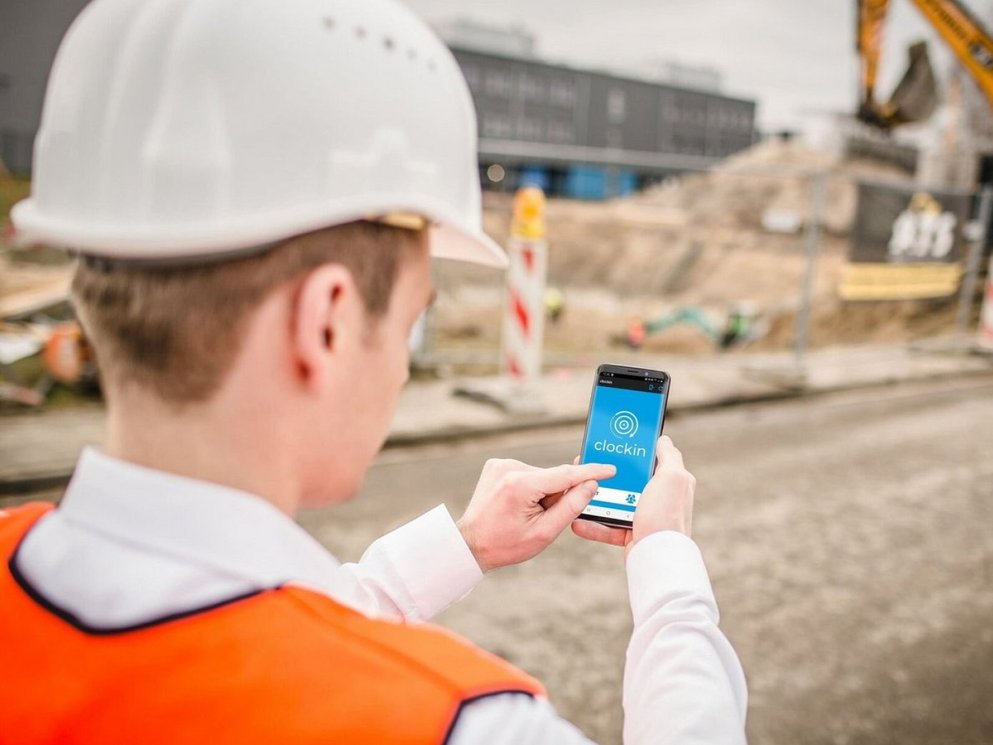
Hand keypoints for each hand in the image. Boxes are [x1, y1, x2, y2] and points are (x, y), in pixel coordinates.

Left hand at [458, 458, 615, 571]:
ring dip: (543, 492)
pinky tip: (517, 505)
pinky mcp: (498, 464)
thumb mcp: (543, 533)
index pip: (565, 474)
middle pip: (553, 477)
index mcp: (521, 484)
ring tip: (524, 515)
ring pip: (542, 476)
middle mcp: (510, 467)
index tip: (610, 469)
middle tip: (541, 519)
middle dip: (556, 496)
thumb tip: (590, 485)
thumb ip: (570, 507)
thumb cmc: (505, 544)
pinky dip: (531, 488)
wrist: (470, 543)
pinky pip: (528, 474)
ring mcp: (501, 463)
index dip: (591, 472)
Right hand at [571, 436, 694, 556]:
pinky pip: (608, 525)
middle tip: (588, 466)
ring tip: (578, 492)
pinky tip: (578, 521)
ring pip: (614, 501)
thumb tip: (662, 439)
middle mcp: (658, 497)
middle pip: (628, 478)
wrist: (658, 557)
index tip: (613, 442)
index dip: (633, 449)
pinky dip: (593, 525)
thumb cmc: (667, 516)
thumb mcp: (673, 477)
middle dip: (607, 473)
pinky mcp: (632, 533)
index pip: (650, 458)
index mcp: (669, 480)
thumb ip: (669, 455)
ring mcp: (645, 515)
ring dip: (595, 498)